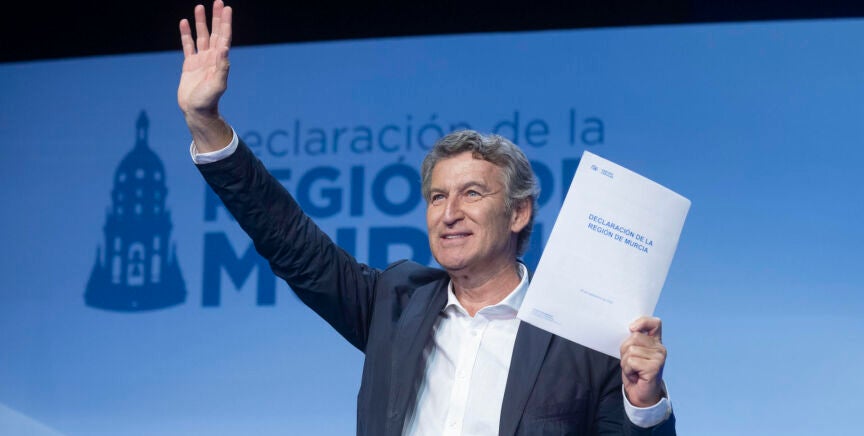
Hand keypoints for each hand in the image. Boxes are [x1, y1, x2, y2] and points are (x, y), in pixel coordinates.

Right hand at [178, 1, 233, 150]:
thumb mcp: (217, 85)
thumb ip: (222, 67)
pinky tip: (184, 23)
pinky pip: (188, 46)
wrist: (196, 112)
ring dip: (201, 22)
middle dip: (216, 18)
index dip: (225, 22)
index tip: (227, 8)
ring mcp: (201, 60)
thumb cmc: (208, 101)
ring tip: (199, 6)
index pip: (224, 37)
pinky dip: (186, 34)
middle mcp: (212, 58)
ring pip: (201, 37)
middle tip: (218, 1)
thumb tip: (224, 48)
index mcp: (219, 61)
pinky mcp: (189, 65)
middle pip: (214, 33)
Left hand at [620, 316, 666, 406]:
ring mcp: (659, 357)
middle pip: (634, 337)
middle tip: (631, 363)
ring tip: (633, 370)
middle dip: (625, 350)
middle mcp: (660, 348)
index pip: (654, 323)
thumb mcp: (633, 353)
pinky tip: (635, 375)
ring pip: (630, 350)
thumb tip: (630, 330)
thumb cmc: (635, 373)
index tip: (631, 328)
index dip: (642, 322)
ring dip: (625, 362)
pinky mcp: (654, 367)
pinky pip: (631, 361)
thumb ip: (633, 340)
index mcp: (655, 342)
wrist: (641, 395)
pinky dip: (627, 369)